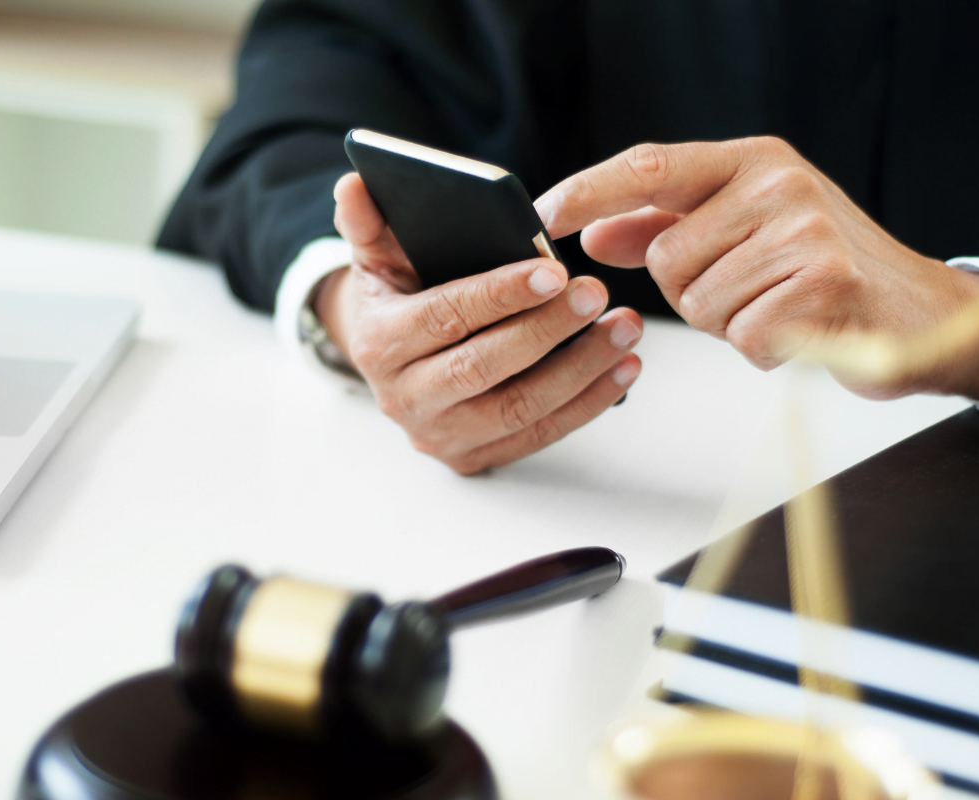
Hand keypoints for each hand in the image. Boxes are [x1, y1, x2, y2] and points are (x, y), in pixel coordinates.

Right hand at [314, 172, 643, 473]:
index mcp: (378, 344)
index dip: (498, 294)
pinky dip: (587, 403)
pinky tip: (624, 367)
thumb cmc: (395, 297)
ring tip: (624, 327)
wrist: (387, 361)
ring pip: (518, 408)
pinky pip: (538, 434)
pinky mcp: (472, 458)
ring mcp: (439, 436)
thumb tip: (354, 183)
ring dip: (580, 369)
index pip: (443, 317)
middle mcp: (403, 399)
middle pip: (482, 367)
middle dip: (545, 330)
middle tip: (595, 293)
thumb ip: (366, 221)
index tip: (553, 269)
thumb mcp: (375, 256)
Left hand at [535, 137, 978, 399]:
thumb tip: (593, 233)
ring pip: (700, 302)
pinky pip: (741, 336)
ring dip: (729, 321)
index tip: (541, 219)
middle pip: (666, 256)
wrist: (915, 312)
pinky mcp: (824, 285)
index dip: (587, 192)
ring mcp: (805, 230)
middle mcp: (778, 183)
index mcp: (751, 160)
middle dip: (692, 289)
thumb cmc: (815, 270)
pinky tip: (797, 329)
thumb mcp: (740, 230)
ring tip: (778, 304)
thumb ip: (664, 225)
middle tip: (749, 287)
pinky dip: (761, 348)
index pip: (647, 166)